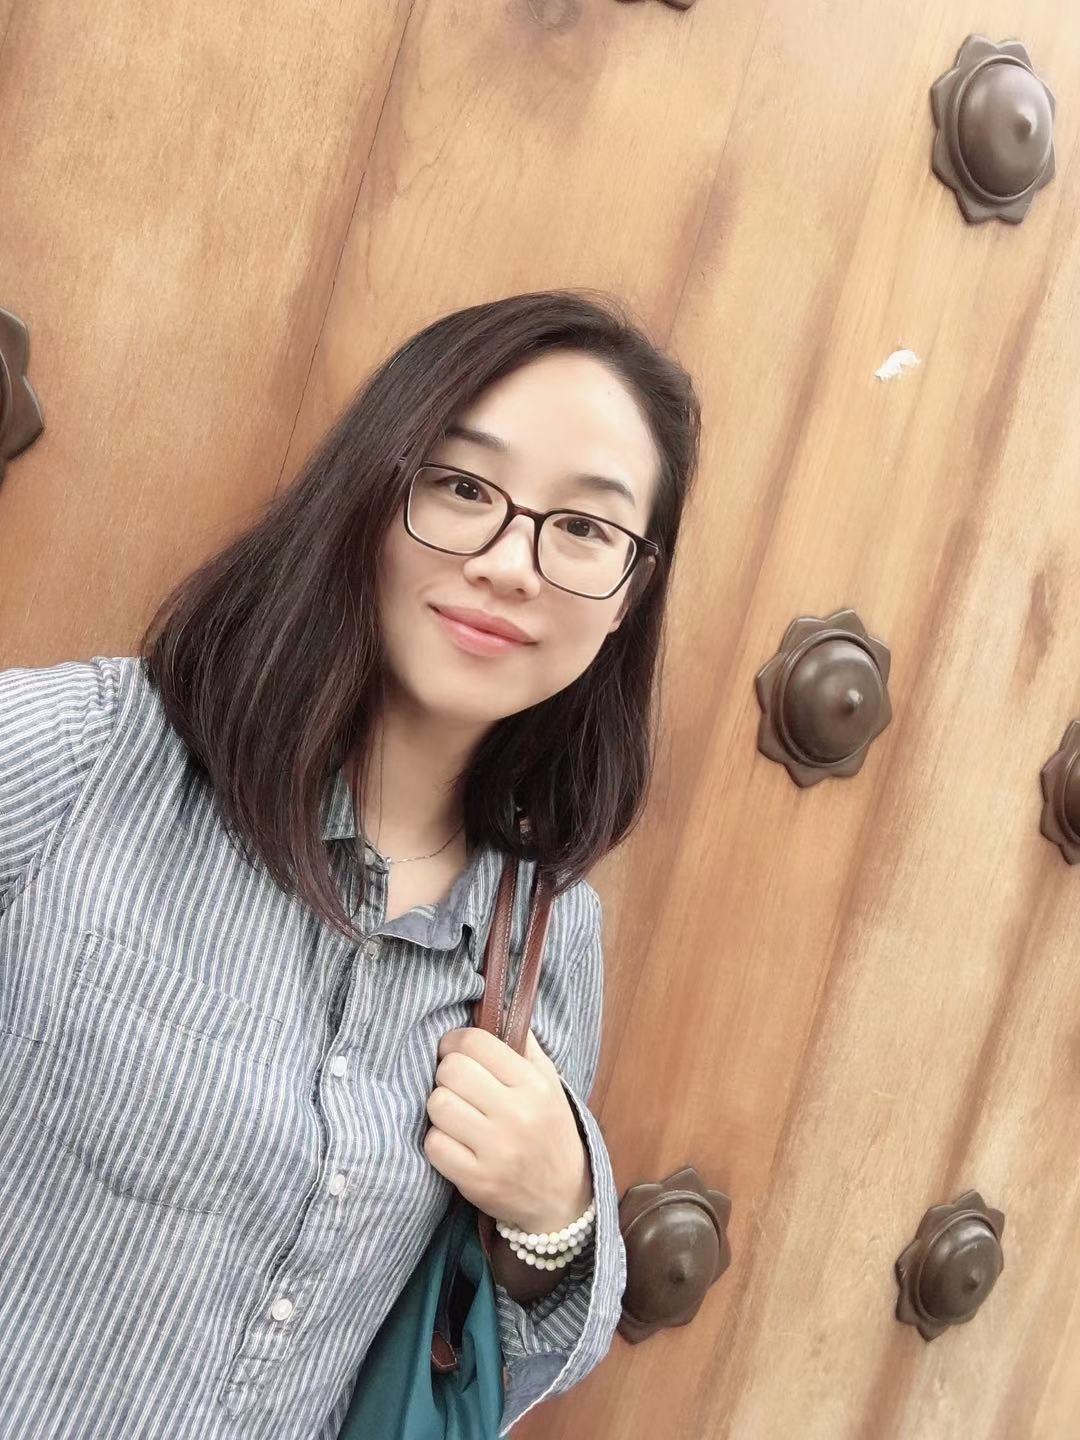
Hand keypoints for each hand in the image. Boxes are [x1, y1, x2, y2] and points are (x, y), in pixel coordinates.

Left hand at [424, 1026, 592, 1234]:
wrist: (562, 1197)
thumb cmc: (549, 1130)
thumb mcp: (548, 1082)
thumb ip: (522, 1044)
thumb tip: (492, 1006)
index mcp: (534, 1084)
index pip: (476, 1042)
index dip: (455, 1042)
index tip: (456, 1051)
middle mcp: (516, 1114)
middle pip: (450, 1071)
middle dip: (446, 1074)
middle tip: (456, 1084)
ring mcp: (495, 1150)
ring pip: (437, 1105)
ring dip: (440, 1107)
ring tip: (456, 1113)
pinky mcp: (476, 1180)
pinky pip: (433, 1145)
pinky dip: (438, 1140)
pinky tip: (455, 1142)